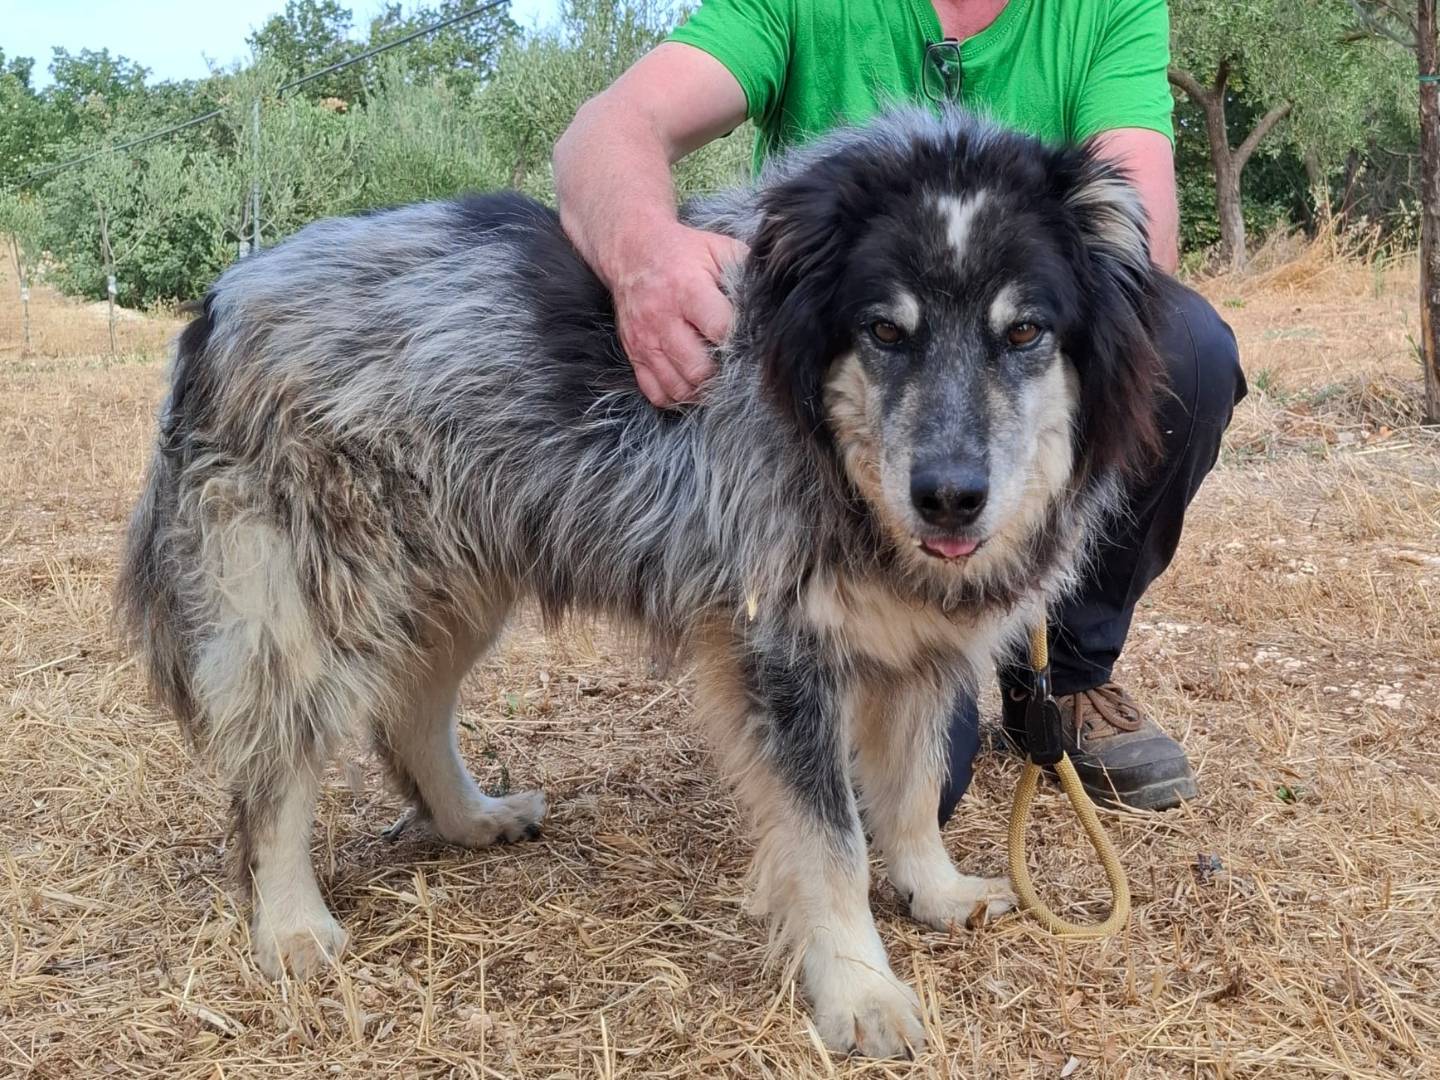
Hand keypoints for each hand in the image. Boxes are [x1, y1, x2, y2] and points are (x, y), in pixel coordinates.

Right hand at [611, 224, 748, 406]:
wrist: (631, 252)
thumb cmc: (683, 252)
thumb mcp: (718, 249)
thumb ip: (745, 273)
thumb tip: (771, 301)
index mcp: (687, 290)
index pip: (720, 330)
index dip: (740, 343)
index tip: (751, 345)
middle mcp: (662, 319)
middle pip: (698, 369)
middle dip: (722, 375)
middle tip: (734, 369)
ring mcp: (645, 341)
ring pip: (678, 387)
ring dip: (702, 391)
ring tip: (716, 380)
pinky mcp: (634, 354)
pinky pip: (656, 393)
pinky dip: (677, 398)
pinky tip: (692, 386)